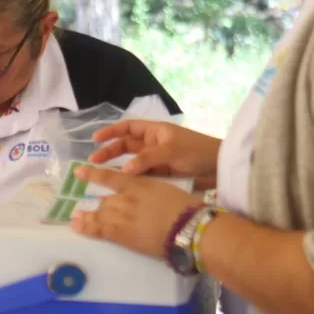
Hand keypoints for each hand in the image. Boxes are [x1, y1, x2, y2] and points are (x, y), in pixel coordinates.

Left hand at [69, 164, 199, 259]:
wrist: (187, 227)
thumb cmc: (184, 208)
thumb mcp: (165, 191)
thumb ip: (149, 192)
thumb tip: (144, 198)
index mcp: (138, 184)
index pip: (110, 177)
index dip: (92, 173)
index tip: (78, 171)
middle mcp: (125, 198)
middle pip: (105, 201)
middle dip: (100, 207)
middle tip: (89, 211)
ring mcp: (121, 215)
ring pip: (99, 215)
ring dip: (87, 217)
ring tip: (76, 220)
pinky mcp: (121, 234)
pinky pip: (99, 230)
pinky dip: (86, 228)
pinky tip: (76, 227)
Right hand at [87, 120, 221, 180]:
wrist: (220, 167)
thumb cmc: (197, 151)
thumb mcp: (171, 151)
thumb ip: (146, 160)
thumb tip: (122, 171)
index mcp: (155, 131)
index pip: (128, 127)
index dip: (111, 132)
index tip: (95, 139)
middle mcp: (153, 144)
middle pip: (126, 146)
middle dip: (109, 152)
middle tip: (93, 162)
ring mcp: (157, 160)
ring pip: (132, 162)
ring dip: (118, 167)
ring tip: (102, 175)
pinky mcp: (162, 175)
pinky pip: (142, 175)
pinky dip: (131, 179)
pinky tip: (121, 186)